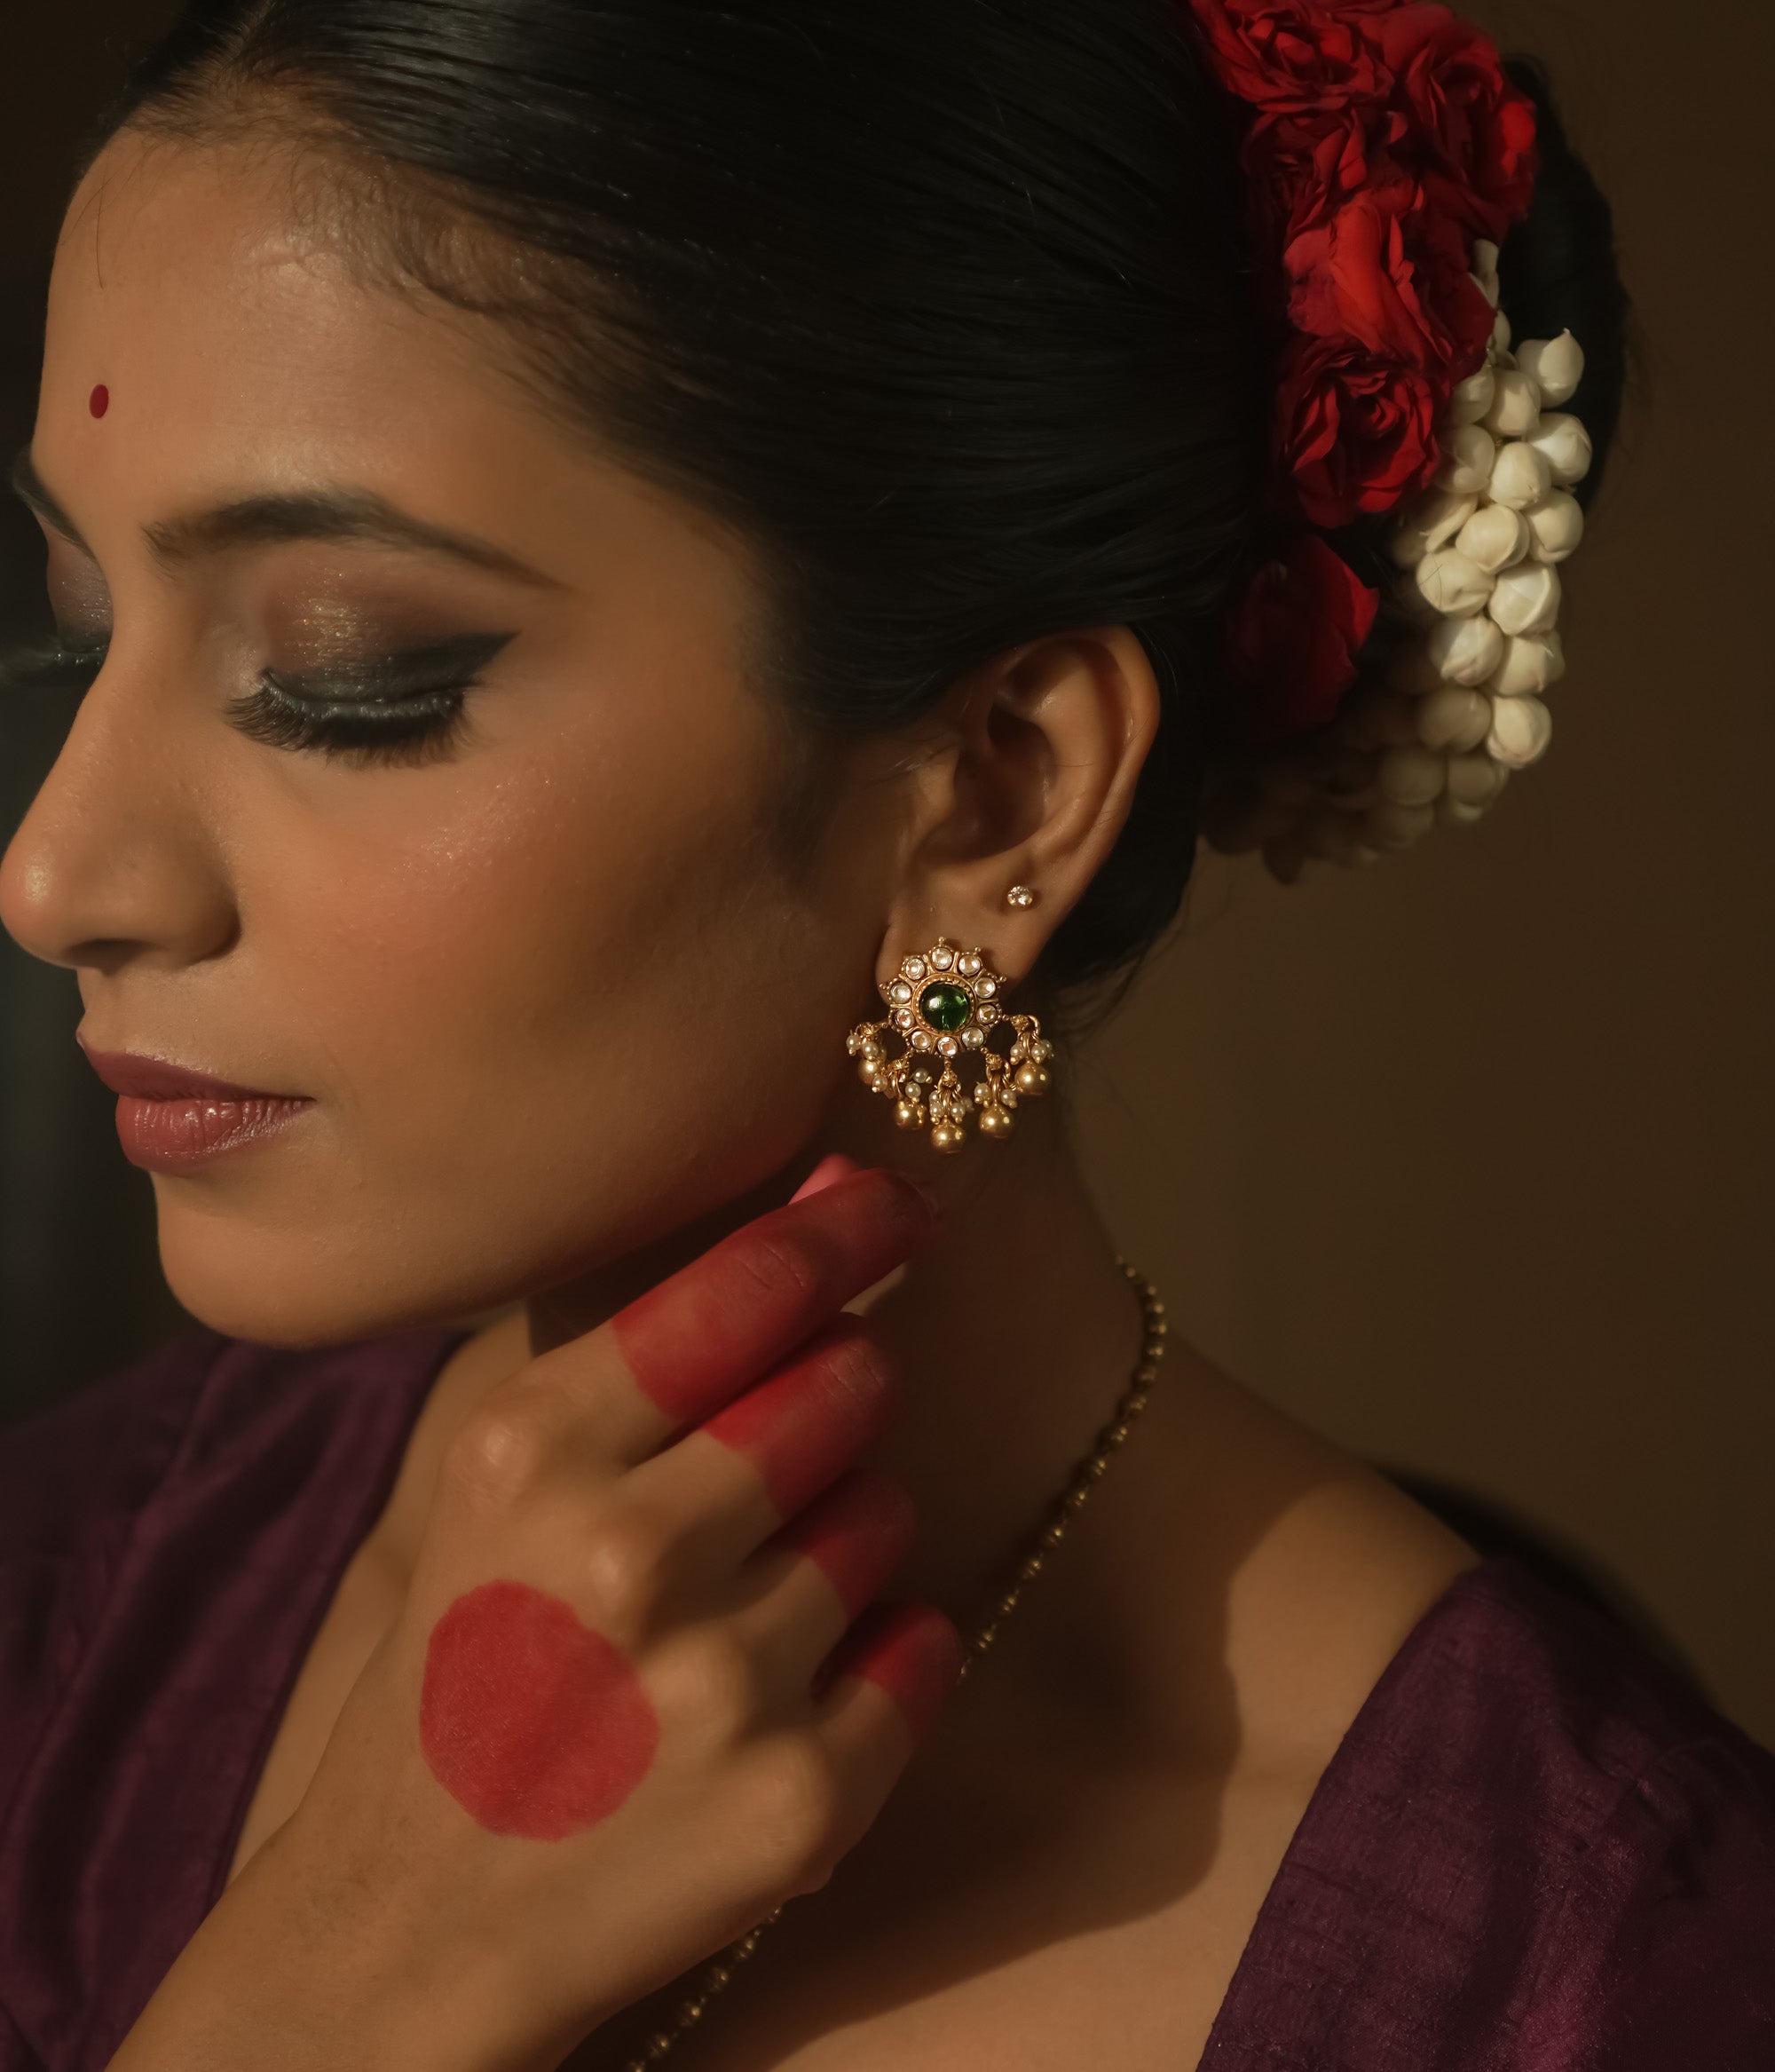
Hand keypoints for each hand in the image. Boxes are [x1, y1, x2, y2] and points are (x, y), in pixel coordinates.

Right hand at [108, 1161, 959, 2071]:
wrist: (416, 1920)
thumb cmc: (468, 1662)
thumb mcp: (492, 1483)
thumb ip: (644, 1351)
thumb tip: (827, 1200)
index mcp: (533, 1454)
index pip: (745, 1292)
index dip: (843, 1230)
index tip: (899, 1201)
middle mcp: (629, 1556)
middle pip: (843, 1387)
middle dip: (837, 1394)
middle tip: (781, 1449)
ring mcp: (721, 1684)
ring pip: (886, 1513)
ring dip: (845, 1532)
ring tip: (739, 1604)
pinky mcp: (798, 1800)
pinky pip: (922, 1645)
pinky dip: (887, 1650)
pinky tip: (791, 1685)